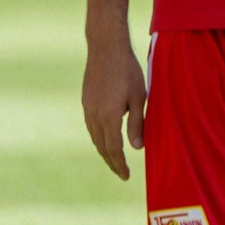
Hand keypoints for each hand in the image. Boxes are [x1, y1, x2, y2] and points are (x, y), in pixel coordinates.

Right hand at [82, 34, 145, 179]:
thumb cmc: (128, 71)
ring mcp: (87, 109)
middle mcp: (94, 116)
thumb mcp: (139, 97)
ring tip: (115, 160)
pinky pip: (91, 126)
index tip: (126, 176)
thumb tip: (137, 148)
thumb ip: (137, 123)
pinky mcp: (85, 102)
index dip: (120, 164)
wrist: (105, 49)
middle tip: (122, 173)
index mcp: (109, 117)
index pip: (114, 149)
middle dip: (112, 162)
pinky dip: (99, 137)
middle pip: (101, 147)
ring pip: (94, 137)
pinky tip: (106, 138)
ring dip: (104, 151)